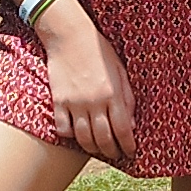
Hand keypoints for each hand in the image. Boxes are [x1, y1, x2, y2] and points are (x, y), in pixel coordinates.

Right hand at [40, 0, 137, 166]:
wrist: (69, 35)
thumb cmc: (99, 50)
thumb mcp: (120, 70)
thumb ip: (127, 97)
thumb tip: (132, 124)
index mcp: (113, 93)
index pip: (123, 130)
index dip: (128, 145)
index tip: (130, 152)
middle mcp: (94, 101)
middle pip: (104, 139)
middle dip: (112, 151)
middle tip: (115, 155)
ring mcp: (74, 103)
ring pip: (83, 138)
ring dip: (92, 148)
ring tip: (98, 148)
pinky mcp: (58, 101)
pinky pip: (63, 129)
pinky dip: (70, 136)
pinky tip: (76, 134)